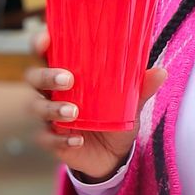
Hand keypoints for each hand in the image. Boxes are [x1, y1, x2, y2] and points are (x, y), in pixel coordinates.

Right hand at [25, 27, 167, 183]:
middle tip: (68, 79)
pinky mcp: (51, 139)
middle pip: (34, 77)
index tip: (46, 39)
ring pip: (36, 106)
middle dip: (46, 76)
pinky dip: (61, 139)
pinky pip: (47, 138)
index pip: (45, 53)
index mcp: (66, 72)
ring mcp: (48, 116)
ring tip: (74, 112)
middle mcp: (52, 92)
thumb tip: (160, 72)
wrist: (112, 155)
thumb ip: (140, 88)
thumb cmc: (114, 117)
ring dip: (52, 108)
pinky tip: (77, 140)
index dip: (40, 43)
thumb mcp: (129, 102)